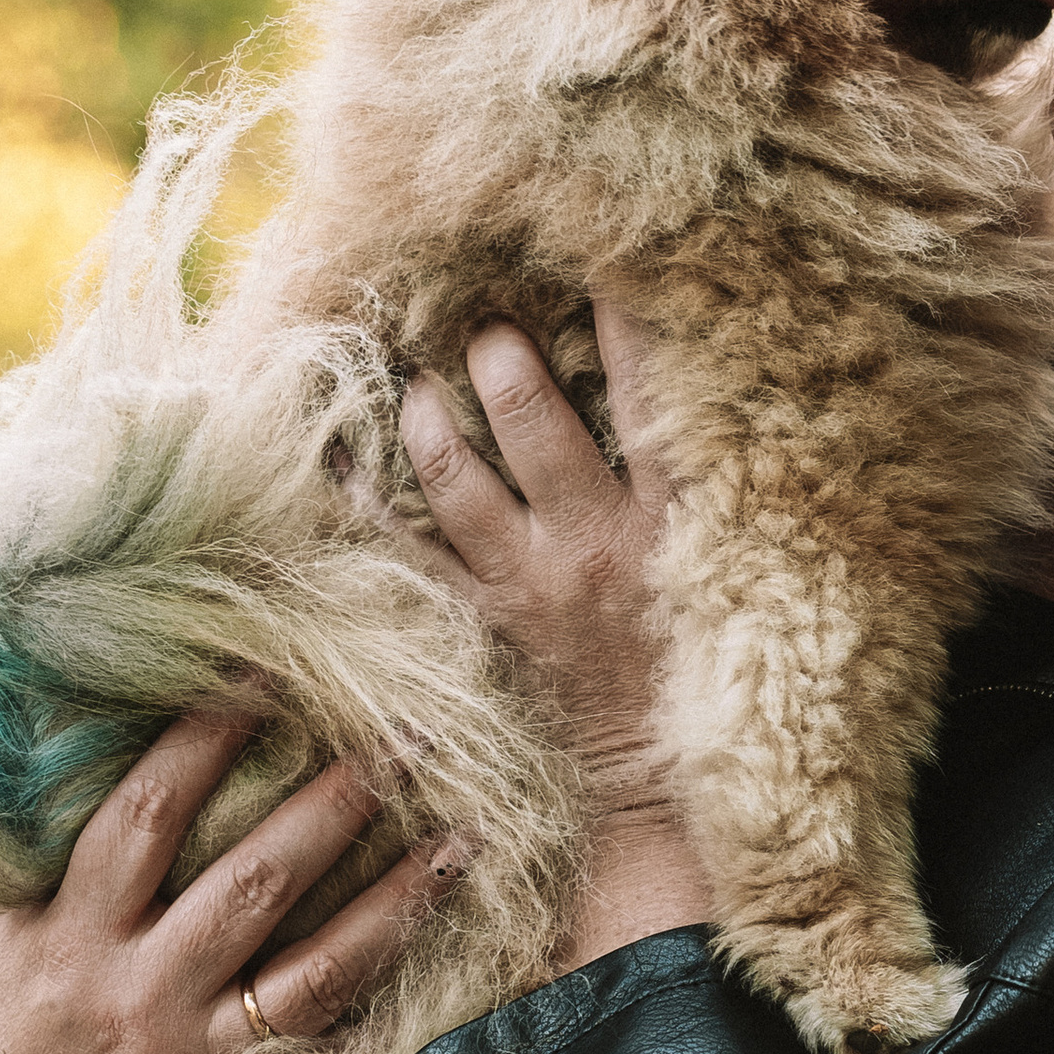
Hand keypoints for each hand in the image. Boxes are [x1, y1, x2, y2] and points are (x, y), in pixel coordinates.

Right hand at [0, 707, 474, 1053]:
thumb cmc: (12, 1022)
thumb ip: (28, 841)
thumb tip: (58, 723)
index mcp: (72, 931)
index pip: (145, 815)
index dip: (204, 738)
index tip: (266, 672)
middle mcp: (140, 988)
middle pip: (252, 881)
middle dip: (332, 803)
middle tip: (404, 734)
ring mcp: (200, 1050)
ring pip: (315, 967)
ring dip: (394, 896)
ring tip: (462, 833)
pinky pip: (330, 1039)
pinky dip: (388, 985)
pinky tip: (446, 937)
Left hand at [399, 302, 713, 967]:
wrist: (657, 795)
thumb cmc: (700, 676)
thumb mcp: (728, 580)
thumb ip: (700, 497)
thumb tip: (691, 410)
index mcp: (670, 524)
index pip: (650, 396)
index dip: (623, 320)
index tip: (603, 258)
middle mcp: (595, 543)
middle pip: (533, 421)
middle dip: (498, 358)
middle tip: (481, 323)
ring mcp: (529, 586)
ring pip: (456, 478)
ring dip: (425, 418)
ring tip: (410, 382)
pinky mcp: (481, 629)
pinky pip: (403, 558)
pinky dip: (360, 511)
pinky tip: (325, 465)